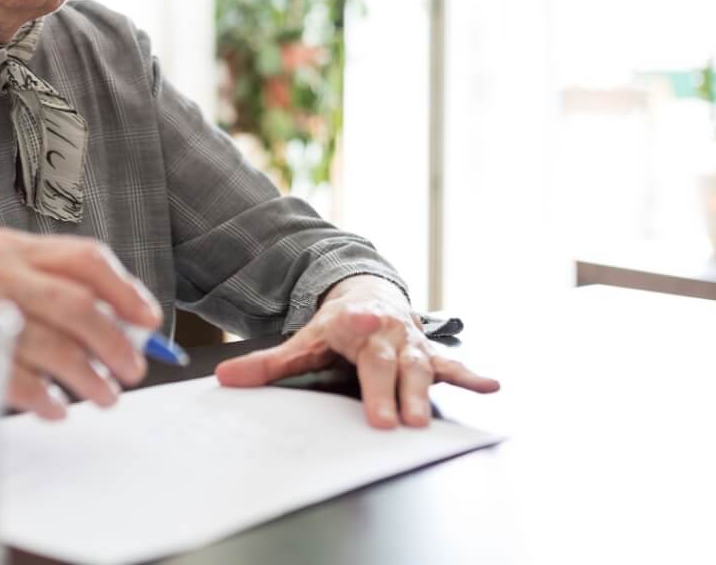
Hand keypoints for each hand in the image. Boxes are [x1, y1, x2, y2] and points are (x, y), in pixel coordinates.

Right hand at [0, 228, 161, 420]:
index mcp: (17, 248)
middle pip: (77, 303)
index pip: (86, 258)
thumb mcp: (15, 291)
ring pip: (54, 342)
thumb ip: (64, 298)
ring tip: (104, 396)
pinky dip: (45, 397)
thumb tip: (129, 327)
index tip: (149, 321)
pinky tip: (56, 408)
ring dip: (88, 376)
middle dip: (115, 342)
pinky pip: (18, 376)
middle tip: (132, 369)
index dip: (126, 290)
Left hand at [213, 276, 498, 428]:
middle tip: (391, 420)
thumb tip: (225, 379)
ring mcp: (411, 342)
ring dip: (422, 393)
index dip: (360, 322)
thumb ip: (268, 364)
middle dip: (389, 390)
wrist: (371, 293)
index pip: (354, 323)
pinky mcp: (429, 353)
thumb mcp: (303, 340)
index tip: (364, 320)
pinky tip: (490, 386)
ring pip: (419, 367)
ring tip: (421, 421)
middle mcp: (386, 330)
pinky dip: (470, 375)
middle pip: (387, 361)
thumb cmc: (337, 326)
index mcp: (352, 322)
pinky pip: (451, 365)